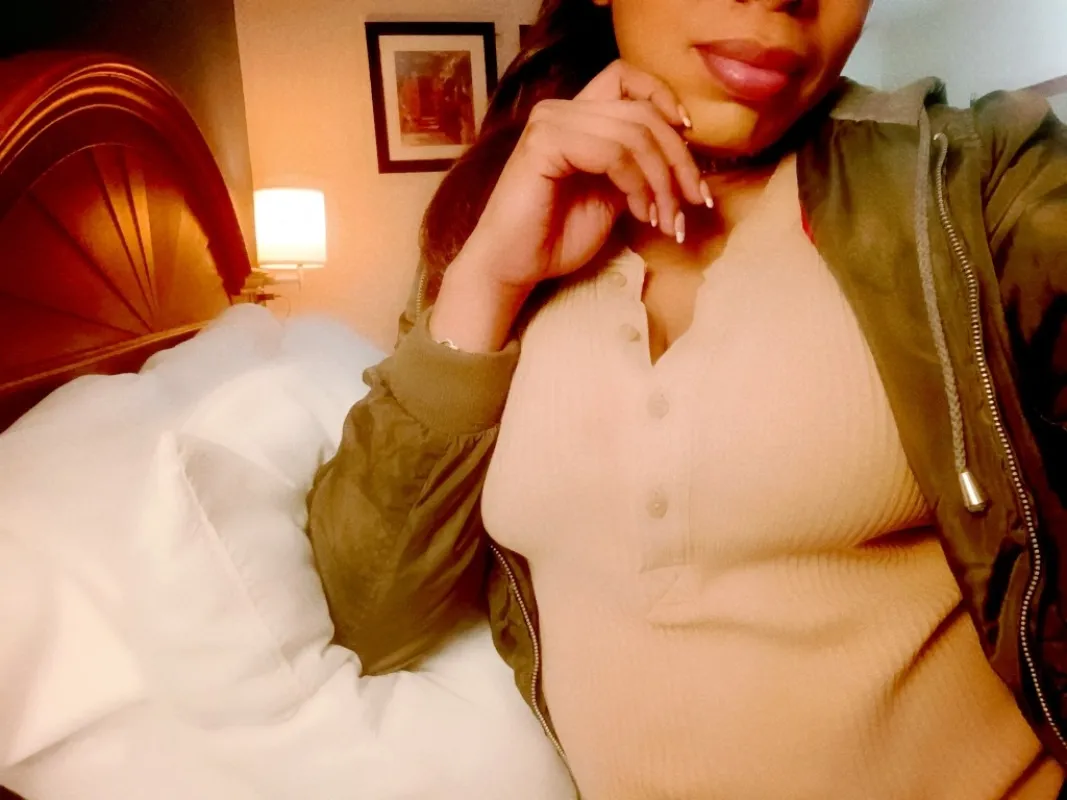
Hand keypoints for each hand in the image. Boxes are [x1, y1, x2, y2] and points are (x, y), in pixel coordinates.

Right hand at [432, 60, 706, 351]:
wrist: (515, 266)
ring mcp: (551, 123)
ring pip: (634, 134)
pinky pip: (613, 152)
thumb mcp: (612, 196)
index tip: (690, 138)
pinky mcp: (544, 144)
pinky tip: (640, 215)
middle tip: (695, 202)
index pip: (627, 78)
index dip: (663, 98)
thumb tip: (686, 158)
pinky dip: (637, 185)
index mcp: (575, 115)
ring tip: (666, 220)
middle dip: (679, 160)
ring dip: (662, 181)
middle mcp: (561, 110)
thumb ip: (638, 167)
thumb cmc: (557, 237)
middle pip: (642, 112)